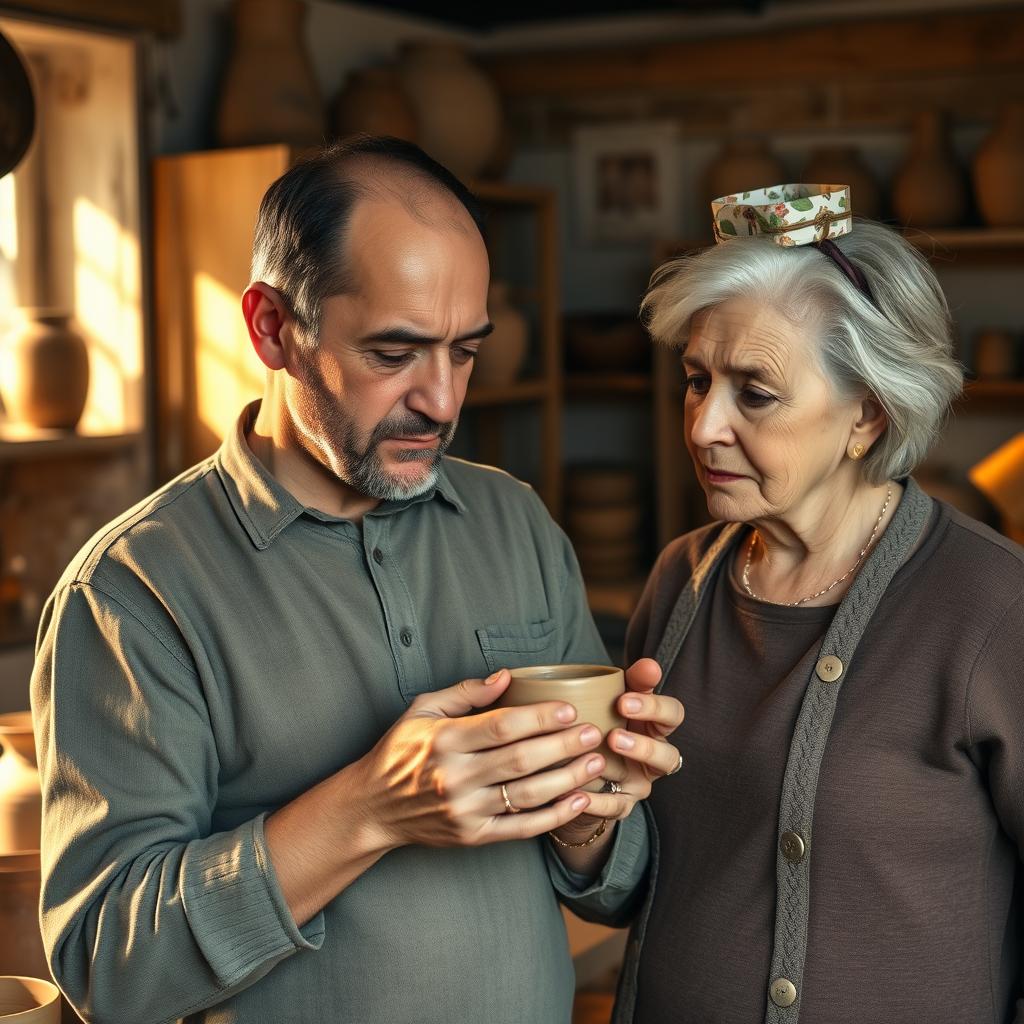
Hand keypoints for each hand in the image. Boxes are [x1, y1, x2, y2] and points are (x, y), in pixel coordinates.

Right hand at [351, 669, 607, 850]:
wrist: (372, 807)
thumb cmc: (401, 751)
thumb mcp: (422, 710)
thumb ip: (465, 692)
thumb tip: (507, 676)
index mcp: (444, 740)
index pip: (501, 727)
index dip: (539, 718)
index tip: (569, 709)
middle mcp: (455, 777)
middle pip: (521, 760)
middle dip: (563, 745)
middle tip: (595, 733)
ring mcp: (464, 810)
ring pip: (526, 795)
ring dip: (567, 779)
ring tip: (596, 763)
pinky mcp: (472, 836)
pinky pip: (520, 828)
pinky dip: (553, 817)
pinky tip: (578, 801)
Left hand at [549, 657, 682, 844]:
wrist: (581, 769)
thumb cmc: (600, 722)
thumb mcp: (611, 699)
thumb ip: (630, 683)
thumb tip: (650, 665)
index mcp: (654, 728)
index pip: (672, 716)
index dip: (654, 708)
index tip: (624, 700)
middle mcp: (654, 759)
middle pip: (668, 756)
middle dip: (644, 745)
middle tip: (615, 735)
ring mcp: (639, 785)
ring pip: (648, 786)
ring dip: (621, 780)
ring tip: (601, 761)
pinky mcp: (621, 808)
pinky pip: (614, 809)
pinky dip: (596, 802)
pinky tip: (578, 792)